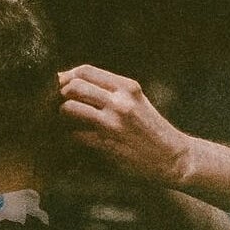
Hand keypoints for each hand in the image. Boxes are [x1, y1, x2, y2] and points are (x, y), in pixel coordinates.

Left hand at [58, 64, 191, 185]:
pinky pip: (74, 135)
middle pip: (73, 87)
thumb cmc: (151, 129)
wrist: (173, 159)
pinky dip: (68, 138)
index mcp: (127, 87)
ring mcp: (112, 124)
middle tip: (56, 105)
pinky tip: (71, 141)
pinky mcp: (105, 145)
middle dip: (59, 95)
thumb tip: (72, 84)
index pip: (86, 70)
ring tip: (63, 123)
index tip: (61, 85)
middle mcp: (120, 102)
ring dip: (60, 117)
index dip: (67, 76)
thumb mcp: (136, 101)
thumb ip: (110, 91)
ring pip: (69, 109)